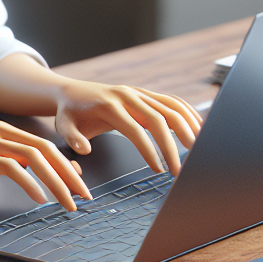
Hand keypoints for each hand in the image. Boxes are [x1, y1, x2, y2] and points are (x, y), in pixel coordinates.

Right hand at [0, 121, 91, 209]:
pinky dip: (29, 183)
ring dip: (55, 182)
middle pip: (44, 149)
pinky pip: (10, 167)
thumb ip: (14, 164)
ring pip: (32, 158)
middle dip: (68, 175)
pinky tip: (39, 199)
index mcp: (2, 130)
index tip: (81, 188)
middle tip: (84, 197)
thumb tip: (49, 175)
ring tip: (67, 203)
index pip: (44, 145)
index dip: (66, 166)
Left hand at [54, 81, 201, 173]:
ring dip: (187, 126)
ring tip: (199, 148)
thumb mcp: (63, 125)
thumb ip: (72, 138)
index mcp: (109, 105)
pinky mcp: (144, 93)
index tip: (158, 170)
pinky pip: (171, 100)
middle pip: (158, 118)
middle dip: (173, 145)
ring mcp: (138, 92)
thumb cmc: (69, 112)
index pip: (135, 130)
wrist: (71, 91)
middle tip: (180, 169)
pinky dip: (187, 113)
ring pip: (170, 106)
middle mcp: (127, 96)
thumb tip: (85, 151)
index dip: (149, 150)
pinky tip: (198, 127)